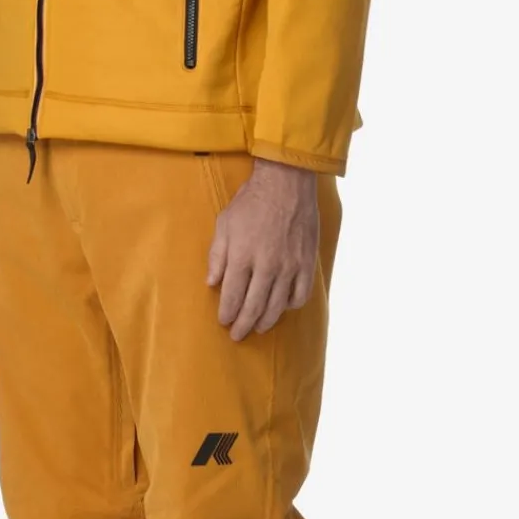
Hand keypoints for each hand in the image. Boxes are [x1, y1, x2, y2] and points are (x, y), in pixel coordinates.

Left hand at [206, 156, 318, 340]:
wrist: (286, 183)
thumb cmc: (251, 201)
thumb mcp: (224, 224)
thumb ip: (217, 256)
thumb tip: (211, 283)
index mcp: (242, 256)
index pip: (232, 296)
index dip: (227, 313)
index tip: (224, 321)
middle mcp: (267, 266)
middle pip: (253, 307)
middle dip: (243, 325)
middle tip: (238, 335)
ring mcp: (289, 266)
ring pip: (277, 306)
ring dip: (266, 321)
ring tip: (259, 327)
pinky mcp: (307, 262)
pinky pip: (300, 294)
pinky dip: (291, 305)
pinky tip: (284, 307)